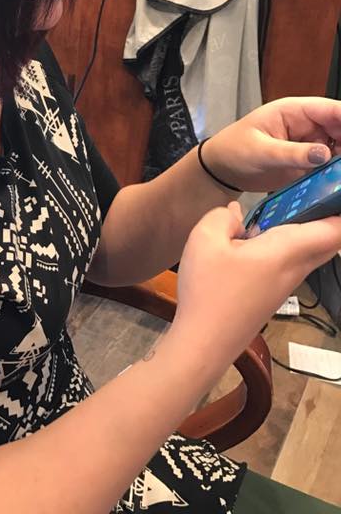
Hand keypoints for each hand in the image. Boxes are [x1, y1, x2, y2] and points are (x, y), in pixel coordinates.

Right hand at [170, 202, 340, 374]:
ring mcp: (285, 284)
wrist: (204, 342)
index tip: (331, 188)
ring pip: (309, 251)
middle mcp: (295, 268)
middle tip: (308, 193)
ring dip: (303, 229)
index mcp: (286, 251)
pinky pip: (291, 261)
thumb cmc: (209, 289)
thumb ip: (223, 217)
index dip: (337, 206)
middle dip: (327, 216)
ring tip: (280, 209)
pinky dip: (284, 243)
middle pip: (328, 240)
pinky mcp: (272, 294)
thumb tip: (235, 213)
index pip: (334, 229)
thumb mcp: (205, 239)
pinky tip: (251, 238)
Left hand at [202, 97, 340, 192]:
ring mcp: (307, 145)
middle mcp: (305, 126)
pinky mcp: (307, 164)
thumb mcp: (260, 150)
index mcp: (292, 111)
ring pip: (339, 149)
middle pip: (340, 129)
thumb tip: (323, 154)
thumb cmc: (233, 149)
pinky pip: (329, 167)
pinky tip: (336, 183)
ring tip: (339, 175)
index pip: (331, 110)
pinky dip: (336, 174)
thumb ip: (292, 153)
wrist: (221, 170)